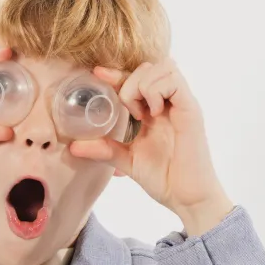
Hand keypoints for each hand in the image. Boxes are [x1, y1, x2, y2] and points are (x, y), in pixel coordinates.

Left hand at [68, 57, 232, 229]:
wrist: (187, 198)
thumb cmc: (164, 178)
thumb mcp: (127, 160)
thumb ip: (104, 149)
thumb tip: (74, 147)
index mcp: (156, 110)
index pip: (137, 79)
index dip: (117, 73)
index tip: (98, 74)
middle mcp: (170, 103)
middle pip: (150, 66)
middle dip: (131, 82)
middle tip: (130, 111)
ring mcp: (182, 104)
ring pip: (163, 67)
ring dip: (143, 85)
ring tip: (142, 114)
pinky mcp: (191, 111)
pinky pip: (174, 82)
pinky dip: (157, 91)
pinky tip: (154, 113)